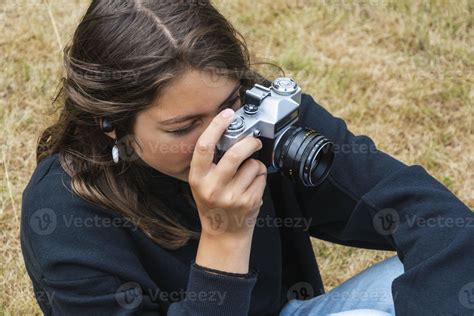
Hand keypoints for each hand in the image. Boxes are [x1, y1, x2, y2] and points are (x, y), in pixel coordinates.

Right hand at [189, 108, 266, 238]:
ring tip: (248, 174)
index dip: (216, 126)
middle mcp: (213, 188)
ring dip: (255, 164)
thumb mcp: (201, 183)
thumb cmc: (213, 204)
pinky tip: (252, 186)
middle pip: (235, 154)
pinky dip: (260, 176)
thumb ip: (210, 162)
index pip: (204, 146)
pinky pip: (261, 177)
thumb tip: (230, 132)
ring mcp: (232, 196)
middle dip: (249, 142)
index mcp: (197, 178)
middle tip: (253, 141)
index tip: (227, 114)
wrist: (224, 233)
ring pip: (253, 165)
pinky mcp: (249, 202)